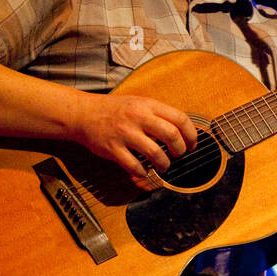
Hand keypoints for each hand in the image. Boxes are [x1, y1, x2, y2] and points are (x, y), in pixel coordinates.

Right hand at [72, 92, 197, 180]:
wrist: (84, 113)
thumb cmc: (116, 110)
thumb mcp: (140, 103)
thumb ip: (159, 114)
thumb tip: (184, 131)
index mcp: (148, 105)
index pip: (180, 119)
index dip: (191, 134)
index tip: (192, 145)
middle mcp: (138, 117)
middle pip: (171, 135)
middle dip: (180, 150)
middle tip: (179, 156)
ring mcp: (125, 133)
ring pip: (155, 153)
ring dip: (164, 164)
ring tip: (164, 166)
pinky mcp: (113, 149)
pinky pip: (134, 165)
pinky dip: (142, 172)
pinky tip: (144, 171)